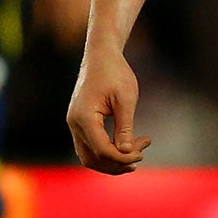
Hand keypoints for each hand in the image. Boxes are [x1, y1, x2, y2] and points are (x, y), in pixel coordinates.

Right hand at [66, 47, 150, 173]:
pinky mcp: (79, 123)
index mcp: (84, 117)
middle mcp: (74, 123)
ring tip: (137, 153)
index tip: (142, 151)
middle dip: (118, 162)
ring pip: (90, 157)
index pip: (102, 150)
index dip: (123, 157)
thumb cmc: (115, 72)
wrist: (101, 55)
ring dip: (112, 160)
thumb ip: (125, 127)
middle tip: (141, 153)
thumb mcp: (125, 99)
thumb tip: (127, 153)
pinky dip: (107, 152)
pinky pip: (90, 147)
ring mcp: (74, 124)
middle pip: (93, 158)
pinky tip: (126, 146)